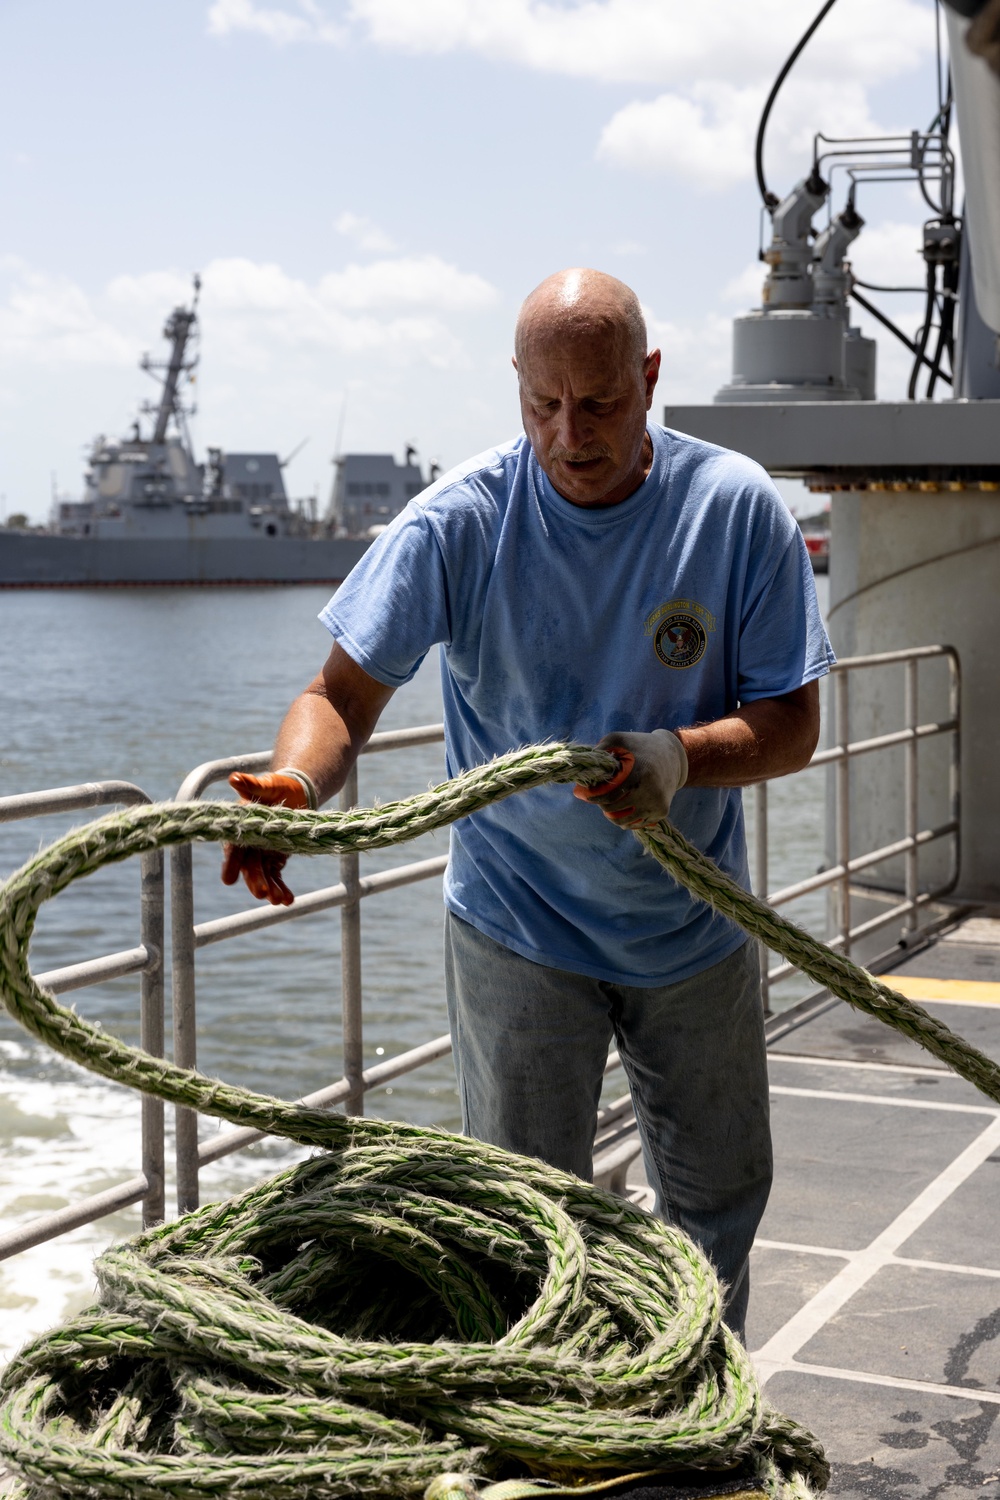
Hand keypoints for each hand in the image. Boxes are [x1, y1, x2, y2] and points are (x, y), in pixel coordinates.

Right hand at [220, 772, 308, 905]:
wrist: (295, 792)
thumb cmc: (277, 786)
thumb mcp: (267, 784)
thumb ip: (252, 784)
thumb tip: (234, 777)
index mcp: (242, 826)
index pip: (234, 847)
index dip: (231, 862)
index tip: (228, 879)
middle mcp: (250, 843)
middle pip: (250, 866)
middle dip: (255, 880)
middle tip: (262, 893)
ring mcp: (264, 852)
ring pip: (264, 875)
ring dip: (270, 889)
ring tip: (278, 901)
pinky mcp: (277, 858)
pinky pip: (277, 876)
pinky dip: (282, 889)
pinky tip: (288, 900)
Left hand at [573, 729, 687, 827]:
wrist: (673, 756)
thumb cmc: (640, 746)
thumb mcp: (619, 739)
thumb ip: (601, 750)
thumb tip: (583, 767)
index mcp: (639, 775)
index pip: (608, 796)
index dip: (593, 797)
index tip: (585, 793)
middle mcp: (650, 792)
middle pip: (613, 810)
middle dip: (601, 804)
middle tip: (598, 797)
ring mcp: (656, 804)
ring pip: (623, 822)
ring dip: (612, 814)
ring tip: (609, 804)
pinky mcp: (662, 812)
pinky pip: (636, 824)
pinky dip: (626, 819)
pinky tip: (623, 808)